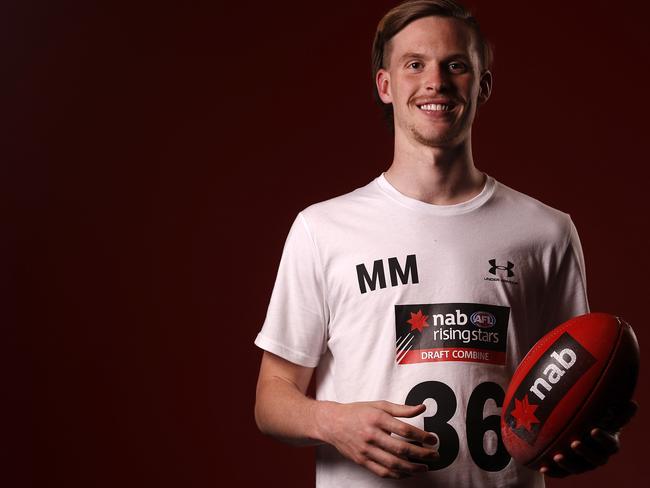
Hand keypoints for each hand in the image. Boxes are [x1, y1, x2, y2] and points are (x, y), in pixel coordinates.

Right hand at [316, 400, 437, 478]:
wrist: (332, 423)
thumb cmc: (357, 412)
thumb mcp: (379, 405)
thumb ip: (402, 409)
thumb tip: (422, 407)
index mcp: (377, 418)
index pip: (405, 430)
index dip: (422, 436)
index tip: (433, 439)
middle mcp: (371, 434)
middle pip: (401, 448)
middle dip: (422, 454)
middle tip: (434, 455)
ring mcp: (366, 450)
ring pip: (393, 464)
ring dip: (412, 468)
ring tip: (424, 467)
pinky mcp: (362, 461)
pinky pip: (382, 472)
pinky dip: (397, 475)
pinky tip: (407, 473)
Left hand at [540, 400, 637, 476]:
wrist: (579, 433)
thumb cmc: (595, 420)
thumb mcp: (604, 414)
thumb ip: (616, 410)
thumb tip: (632, 403)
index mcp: (608, 444)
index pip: (610, 445)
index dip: (603, 439)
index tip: (593, 429)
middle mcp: (597, 456)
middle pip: (596, 459)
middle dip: (585, 452)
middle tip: (574, 442)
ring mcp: (583, 464)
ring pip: (578, 468)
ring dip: (568, 464)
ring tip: (557, 456)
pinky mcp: (569, 470)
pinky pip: (561, 473)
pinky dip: (553, 471)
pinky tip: (542, 467)